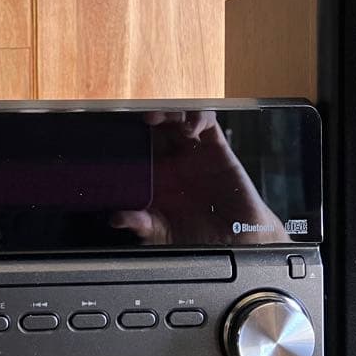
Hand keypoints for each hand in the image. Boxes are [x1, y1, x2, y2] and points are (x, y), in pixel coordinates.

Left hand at [109, 111, 283, 244]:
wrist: (238, 242)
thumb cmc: (201, 238)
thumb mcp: (164, 234)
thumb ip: (141, 224)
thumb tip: (117, 218)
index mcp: (158, 179)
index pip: (138, 151)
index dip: (128, 139)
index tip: (117, 134)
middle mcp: (175, 163)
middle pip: (156, 130)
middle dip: (145, 120)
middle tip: (134, 119)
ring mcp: (195, 154)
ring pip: (177, 121)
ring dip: (167, 113)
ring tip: (155, 118)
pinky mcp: (218, 149)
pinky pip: (207, 124)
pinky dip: (197, 118)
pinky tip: (190, 129)